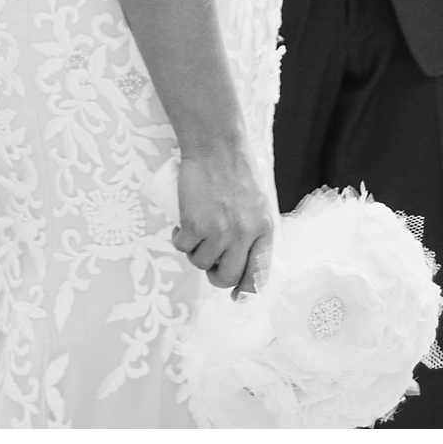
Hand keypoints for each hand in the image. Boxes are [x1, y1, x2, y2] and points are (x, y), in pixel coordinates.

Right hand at [173, 146, 275, 299]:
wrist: (216, 146)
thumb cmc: (236, 172)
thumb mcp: (256, 204)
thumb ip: (252, 230)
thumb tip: (241, 261)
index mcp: (264, 228)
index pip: (258, 273)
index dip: (246, 290)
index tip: (237, 297)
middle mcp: (244, 234)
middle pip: (227, 277)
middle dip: (214, 275)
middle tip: (208, 259)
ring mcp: (219, 231)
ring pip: (200, 263)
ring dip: (194, 252)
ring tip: (197, 230)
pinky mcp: (194, 224)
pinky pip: (182, 247)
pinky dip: (178, 240)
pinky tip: (181, 226)